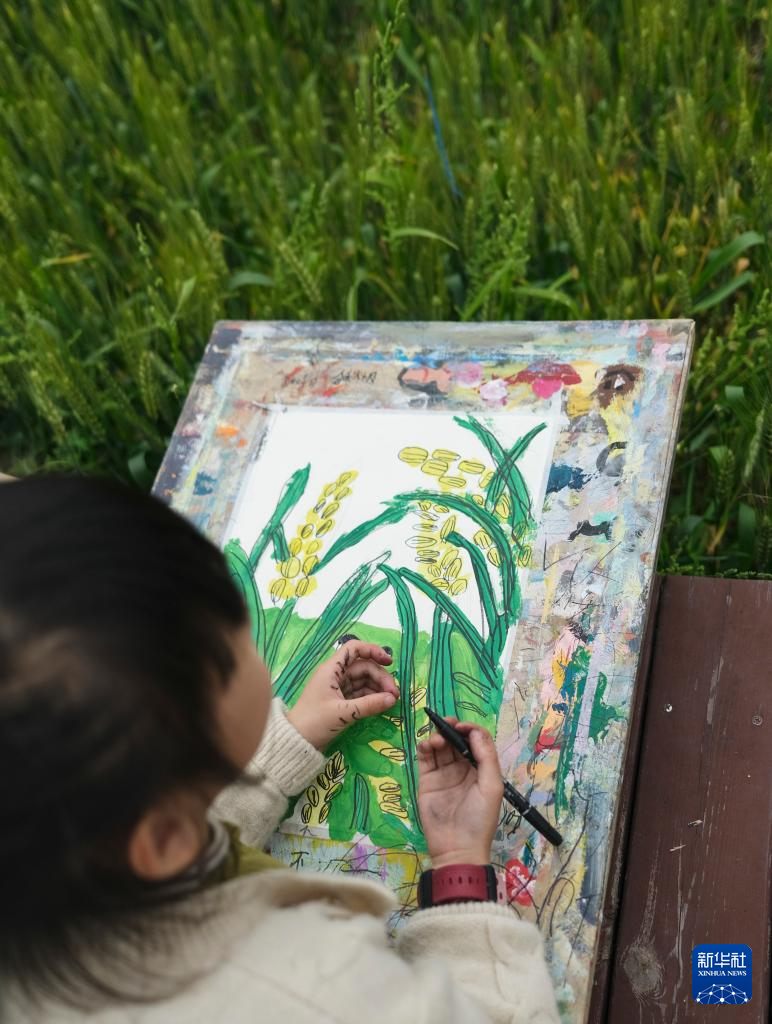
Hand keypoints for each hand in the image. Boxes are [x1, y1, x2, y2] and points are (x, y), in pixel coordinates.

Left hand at [286, 641, 397, 750]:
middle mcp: (335, 675)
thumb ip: (369, 705)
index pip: (354, 649)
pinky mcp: (340, 701)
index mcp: (332, 670)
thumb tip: (392, 699)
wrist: (296, 741)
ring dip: (378, 688)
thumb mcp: (343, 713)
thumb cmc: (314, 722)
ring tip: (391, 701)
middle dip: (381, 677)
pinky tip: (382, 704)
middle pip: (363, 667)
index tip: (389, 661)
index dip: (372, 651)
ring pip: (363, 681)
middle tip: (394, 695)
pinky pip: (360, 693)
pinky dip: (372, 697)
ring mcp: (338, 688)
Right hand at [417, 718, 502, 868]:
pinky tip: (428, 745)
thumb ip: (486, 757)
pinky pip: (425, 758)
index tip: (462, 726)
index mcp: (480, 769)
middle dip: (451, 728)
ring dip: (437, 736)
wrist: (457, 848)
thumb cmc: (479, 819)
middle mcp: (462, 768)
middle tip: (446, 723)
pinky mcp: (427, 781)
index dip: (469, 729)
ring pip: (439, 746)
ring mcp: (443, 774)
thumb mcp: (491, 787)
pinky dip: (425, 747)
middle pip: (455, 740)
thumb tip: (475, 730)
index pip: (475, 741)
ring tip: (437, 741)